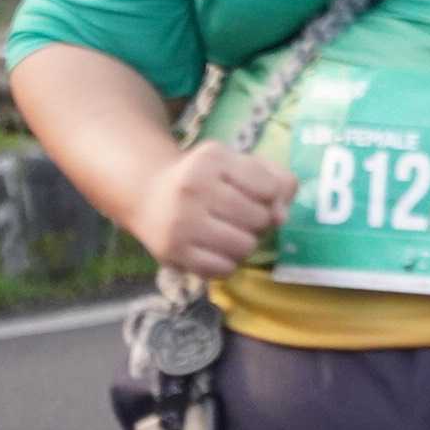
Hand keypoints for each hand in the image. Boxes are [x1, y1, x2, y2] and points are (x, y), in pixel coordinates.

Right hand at [128, 141, 295, 278]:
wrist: (149, 195)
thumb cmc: (207, 179)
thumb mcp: (240, 165)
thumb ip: (277, 180)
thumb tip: (281, 216)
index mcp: (213, 159)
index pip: (270, 188)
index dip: (270, 197)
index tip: (254, 195)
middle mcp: (193, 187)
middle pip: (260, 219)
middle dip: (258, 222)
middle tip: (239, 218)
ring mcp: (181, 221)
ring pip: (245, 247)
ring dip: (245, 245)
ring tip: (229, 234)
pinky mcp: (173, 251)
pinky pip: (223, 269)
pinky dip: (227, 264)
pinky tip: (215, 250)